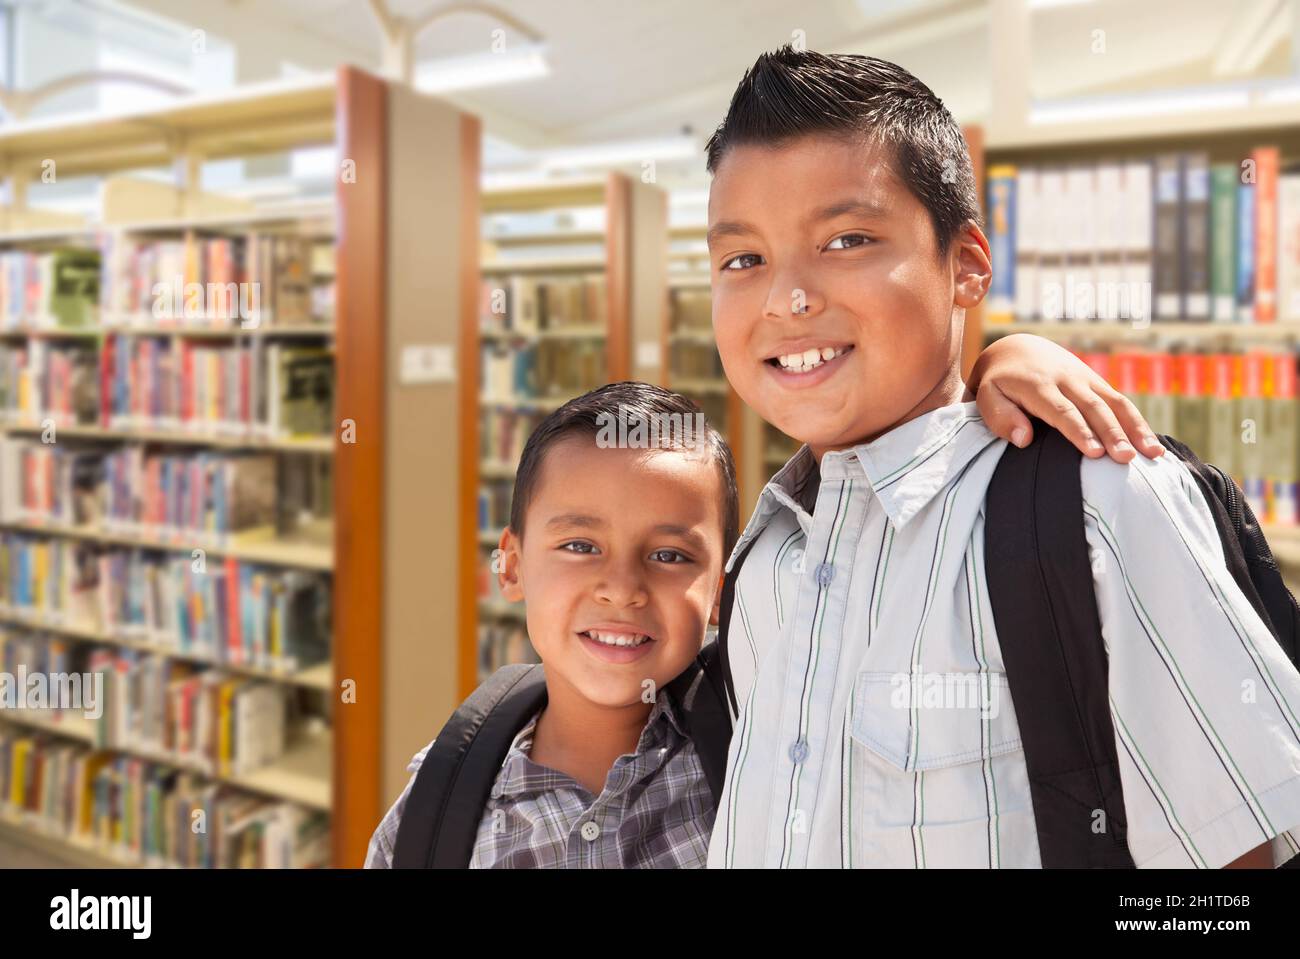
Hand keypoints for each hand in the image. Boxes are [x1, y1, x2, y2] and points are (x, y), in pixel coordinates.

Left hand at [966, 333, 1163, 462]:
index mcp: (1038, 385)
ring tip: (1153, 455)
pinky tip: (1153, 446)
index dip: (1079, 431)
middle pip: (1093, 408)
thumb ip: (1000, 417)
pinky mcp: (1096, 383)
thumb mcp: (986, 395)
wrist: (1016, 348)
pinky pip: (1120, 402)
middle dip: (1112, 433)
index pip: (1062, 410)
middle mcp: (1067, 379)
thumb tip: (1024, 439)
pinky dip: (1137, 423)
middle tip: (1126, 459)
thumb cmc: (998, 382)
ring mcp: (1085, 379)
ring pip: (1115, 403)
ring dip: (1135, 429)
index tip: (1094, 453)